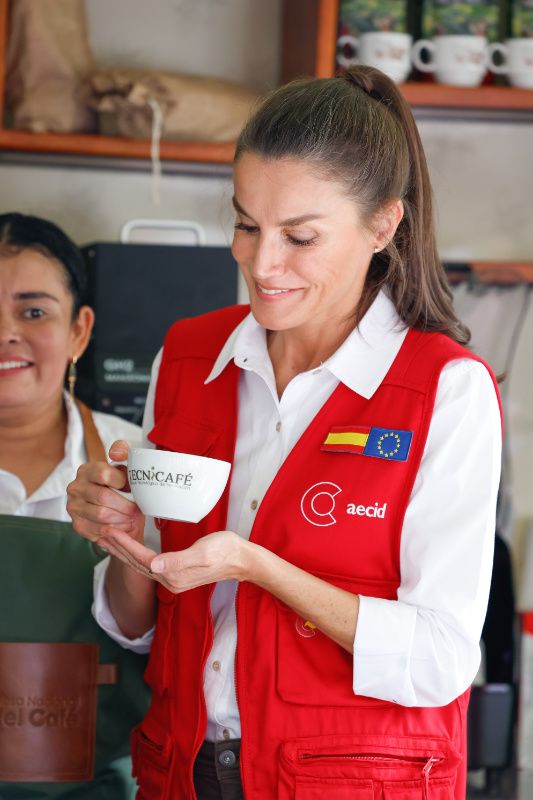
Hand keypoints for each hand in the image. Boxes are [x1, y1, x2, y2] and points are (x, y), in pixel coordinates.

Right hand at [66, 439, 144, 545]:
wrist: (115, 509)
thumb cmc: (121, 487)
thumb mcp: (125, 467)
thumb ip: (123, 452)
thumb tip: (115, 453)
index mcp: (86, 470)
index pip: (103, 474)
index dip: (122, 483)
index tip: (131, 488)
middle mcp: (75, 487)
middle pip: (103, 497)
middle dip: (125, 505)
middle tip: (136, 508)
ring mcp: (73, 507)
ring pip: (102, 514)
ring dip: (121, 518)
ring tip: (130, 517)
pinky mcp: (78, 524)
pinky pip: (98, 530)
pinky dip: (114, 529)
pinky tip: (122, 526)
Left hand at [98, 529, 251, 592]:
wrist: (241, 560)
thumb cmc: (225, 551)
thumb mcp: (203, 552)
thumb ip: (178, 561)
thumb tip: (155, 566)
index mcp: (174, 575)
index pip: (142, 559)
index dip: (125, 544)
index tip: (109, 530)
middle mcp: (170, 580)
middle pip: (137, 564)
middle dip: (118, 548)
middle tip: (100, 532)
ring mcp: (173, 578)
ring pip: (141, 565)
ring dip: (124, 552)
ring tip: (109, 539)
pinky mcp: (177, 573)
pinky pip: (149, 564)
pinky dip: (136, 554)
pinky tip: (132, 547)